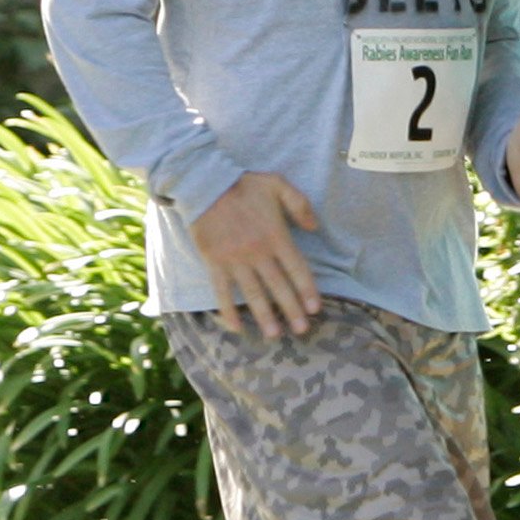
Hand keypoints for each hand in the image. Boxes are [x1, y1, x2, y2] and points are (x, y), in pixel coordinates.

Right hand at [191, 172, 321, 337]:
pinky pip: (222, 291)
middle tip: (302, 330)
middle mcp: (258, 252)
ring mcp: (235, 260)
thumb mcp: (278, 184)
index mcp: (276, 236)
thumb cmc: (244, 185)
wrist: (204, 184)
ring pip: (253, 294)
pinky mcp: (215, 263)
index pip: (297, 269)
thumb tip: (315, 226)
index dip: (307, 290)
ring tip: (274, 334)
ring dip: (265, 316)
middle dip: (292, 310)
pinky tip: (236, 327)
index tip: (315, 308)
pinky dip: (228, 310)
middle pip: (279, 286)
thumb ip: (300, 204)